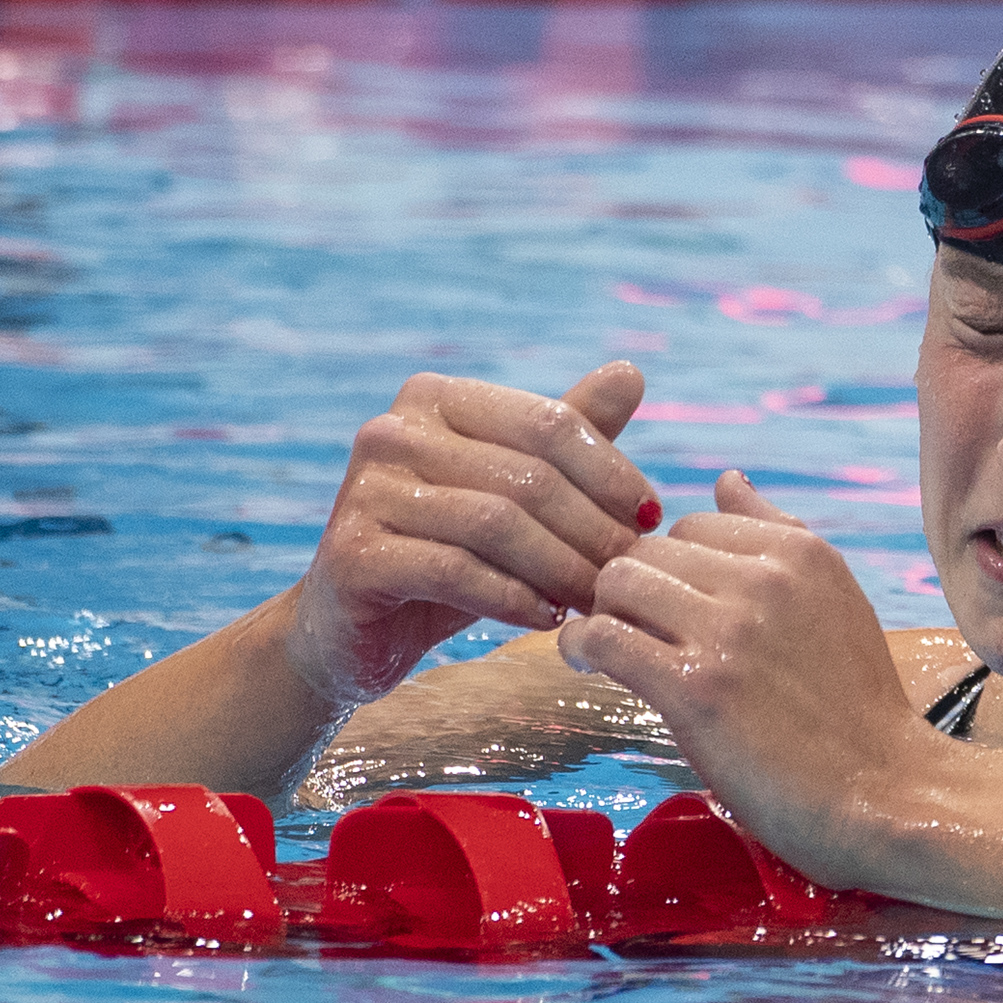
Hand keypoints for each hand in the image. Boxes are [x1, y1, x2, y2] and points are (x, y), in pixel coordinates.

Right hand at [287, 364, 659, 707]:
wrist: (353, 630)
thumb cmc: (447, 553)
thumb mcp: (512, 491)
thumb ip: (566, 436)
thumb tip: (631, 372)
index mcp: (435, 399)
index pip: (548, 424)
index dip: (610, 473)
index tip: (650, 518)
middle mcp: (392, 431)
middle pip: (528, 476)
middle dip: (592, 529)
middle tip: (629, 571)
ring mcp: (365, 489)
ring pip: (496, 523)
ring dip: (561, 568)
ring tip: (596, 599)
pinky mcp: (352, 553)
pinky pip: (456, 571)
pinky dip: (514, 598)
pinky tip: (548, 619)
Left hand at [557, 471, 932, 885]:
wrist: (884, 793)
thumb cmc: (856, 706)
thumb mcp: (835, 600)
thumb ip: (778, 534)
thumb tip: (727, 479)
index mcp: (802, 552)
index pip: (694, 524)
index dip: (671, 565)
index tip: (665, 604)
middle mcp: (766, 579)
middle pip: (649, 549)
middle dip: (630, 587)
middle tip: (626, 628)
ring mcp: (730, 632)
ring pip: (618, 581)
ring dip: (600, 612)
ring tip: (605, 645)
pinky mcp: (695, 689)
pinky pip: (603, 638)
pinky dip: (582, 647)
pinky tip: (588, 665)